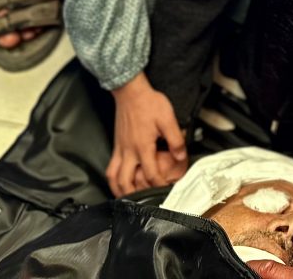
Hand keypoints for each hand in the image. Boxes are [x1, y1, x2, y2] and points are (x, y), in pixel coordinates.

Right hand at [108, 72, 187, 196]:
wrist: (130, 91)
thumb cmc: (149, 103)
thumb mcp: (168, 119)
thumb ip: (175, 139)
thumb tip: (181, 157)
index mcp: (142, 147)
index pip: (150, 175)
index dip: (160, 185)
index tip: (168, 190)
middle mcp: (128, 152)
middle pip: (126, 182)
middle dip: (136, 196)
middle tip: (146, 201)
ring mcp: (120, 149)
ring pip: (114, 178)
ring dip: (120, 191)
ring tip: (129, 200)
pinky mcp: (116, 145)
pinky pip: (110, 168)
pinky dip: (113, 180)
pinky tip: (119, 183)